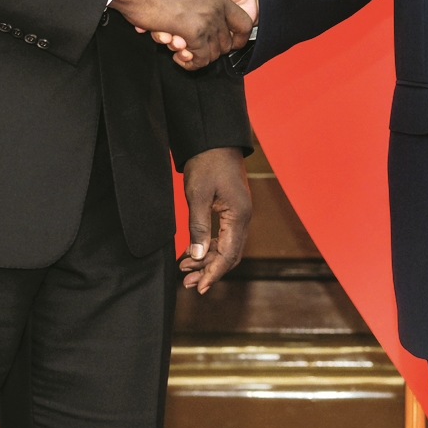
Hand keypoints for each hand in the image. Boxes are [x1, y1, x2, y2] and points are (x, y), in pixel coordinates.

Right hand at [111, 0, 250, 67]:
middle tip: (187, 45)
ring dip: (195, 56)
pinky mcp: (192, 32)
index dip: (235, 37)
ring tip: (178, 48)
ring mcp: (206, 19)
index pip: (242, 24)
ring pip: (212, 53)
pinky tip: (179, 57)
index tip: (219, 41)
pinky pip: (199, 58)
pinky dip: (189, 63)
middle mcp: (216, 7)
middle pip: (225, 43)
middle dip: (207, 49)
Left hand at [179, 147, 251, 292]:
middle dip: (209, 270)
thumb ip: (198, 227)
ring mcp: (239, 213)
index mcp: (239, 215)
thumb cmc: (207, 163)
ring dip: (207, 260)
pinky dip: (209, 247)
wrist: (214, 140)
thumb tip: (197, 255)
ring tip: (184, 267)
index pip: (229, 254)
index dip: (213, 273)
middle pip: (230, 255)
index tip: (199, 288)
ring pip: (226, 247)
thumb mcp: (198, 196)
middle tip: (187, 282)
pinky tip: (192, 252)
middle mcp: (243, 218)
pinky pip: (223, 236)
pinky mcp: (232, 209)